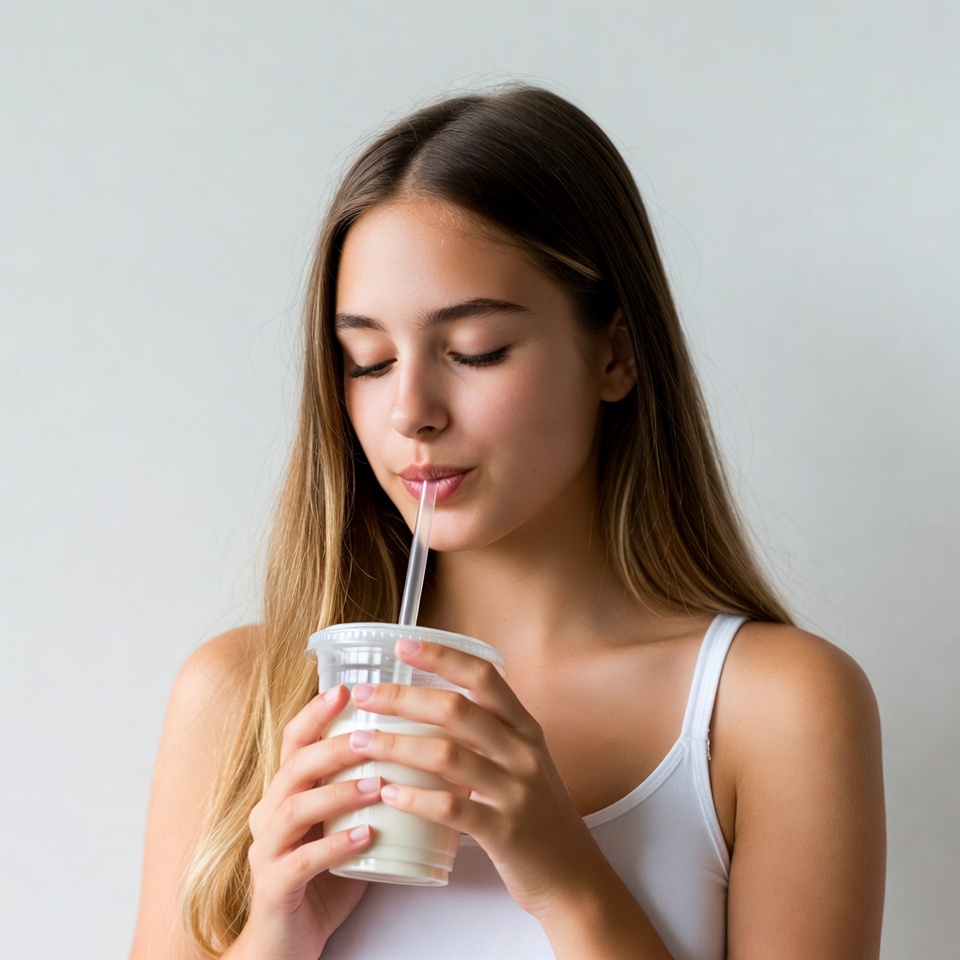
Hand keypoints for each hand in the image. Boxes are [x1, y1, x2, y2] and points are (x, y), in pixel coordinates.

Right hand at [230, 685, 380, 959]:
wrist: (286, 946)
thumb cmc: (326, 878)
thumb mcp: (347, 824)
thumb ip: (373, 790)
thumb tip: (431, 754)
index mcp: (287, 791)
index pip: (295, 740)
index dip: (318, 712)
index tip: (348, 689)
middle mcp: (269, 813)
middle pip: (295, 765)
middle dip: (335, 746)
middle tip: (373, 735)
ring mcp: (267, 850)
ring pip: (295, 807)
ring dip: (339, 791)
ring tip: (377, 783)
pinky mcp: (274, 888)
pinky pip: (301, 861)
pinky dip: (335, 845)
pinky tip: (367, 836)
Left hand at [345, 639, 606, 919]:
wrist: (574, 877)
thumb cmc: (537, 816)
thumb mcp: (522, 763)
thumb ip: (487, 735)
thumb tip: (429, 707)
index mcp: (524, 729)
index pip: (484, 677)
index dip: (443, 656)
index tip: (404, 644)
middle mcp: (522, 752)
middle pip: (457, 709)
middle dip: (403, 697)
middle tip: (363, 695)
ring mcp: (515, 791)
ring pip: (448, 755)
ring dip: (397, 745)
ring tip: (359, 743)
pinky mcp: (505, 832)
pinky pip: (453, 808)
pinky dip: (416, 798)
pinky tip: (388, 793)